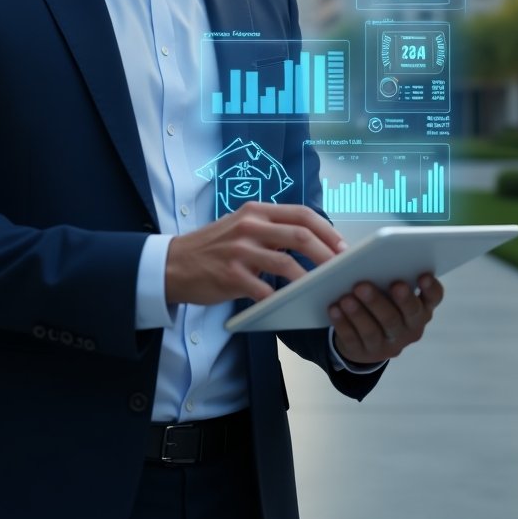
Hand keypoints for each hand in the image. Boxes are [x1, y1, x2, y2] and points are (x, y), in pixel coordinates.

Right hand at [165, 202, 347, 305]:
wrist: (173, 264)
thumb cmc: (212, 248)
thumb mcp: (240, 227)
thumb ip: (270, 230)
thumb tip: (309, 242)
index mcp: (255, 211)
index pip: (301, 213)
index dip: (328, 230)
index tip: (344, 247)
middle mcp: (249, 225)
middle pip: (300, 235)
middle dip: (328, 254)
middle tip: (342, 271)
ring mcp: (239, 251)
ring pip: (286, 263)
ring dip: (310, 279)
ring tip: (322, 291)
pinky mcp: (230, 275)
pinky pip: (264, 290)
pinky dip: (281, 300)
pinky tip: (291, 307)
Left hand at [328, 274, 443, 365]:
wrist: (365, 339)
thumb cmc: (380, 302)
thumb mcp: (388, 290)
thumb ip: (386, 275)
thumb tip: (366, 257)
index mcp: (420, 308)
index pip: (433, 298)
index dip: (430, 288)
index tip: (422, 275)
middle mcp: (410, 329)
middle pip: (400, 316)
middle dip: (382, 300)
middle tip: (363, 285)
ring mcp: (389, 345)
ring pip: (375, 329)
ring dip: (359, 313)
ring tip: (346, 298)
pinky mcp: (366, 352)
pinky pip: (354, 339)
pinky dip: (343, 324)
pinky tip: (335, 309)